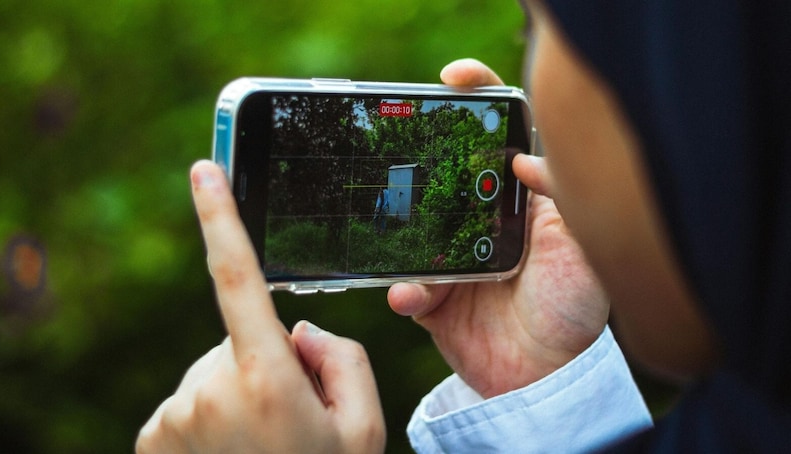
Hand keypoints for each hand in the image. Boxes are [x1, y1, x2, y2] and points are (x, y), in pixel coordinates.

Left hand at [136, 161, 384, 452]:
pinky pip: (190, 401)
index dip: (221, 218)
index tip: (202, 169)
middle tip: (290, 417)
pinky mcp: (153, 437)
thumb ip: (342, 355)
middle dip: (266, 361)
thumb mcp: (365, 422)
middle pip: (240, 338)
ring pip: (214, 371)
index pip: (239, 279)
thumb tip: (297, 332)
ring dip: (239, 393)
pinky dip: (211, 416)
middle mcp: (208, 389)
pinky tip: (234, 451)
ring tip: (263, 443)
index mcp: (265, 378)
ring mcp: (174, 416)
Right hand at [387, 59, 609, 397]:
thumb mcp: (582, 246)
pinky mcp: (434, 301)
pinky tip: (410, 293)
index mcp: (519, 205)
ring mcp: (453, 262)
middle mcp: (481, 226)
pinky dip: (404, 289)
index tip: (454, 78)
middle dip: (422, 157)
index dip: (479, 102)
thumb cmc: (575, 309)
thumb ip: (561, 197)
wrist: (550, 377)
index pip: (498, 141)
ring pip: (415, 230)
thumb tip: (527, 158)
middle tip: (403, 144)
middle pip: (444, 175)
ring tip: (409, 244)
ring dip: (404, 231)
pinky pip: (407, 287)